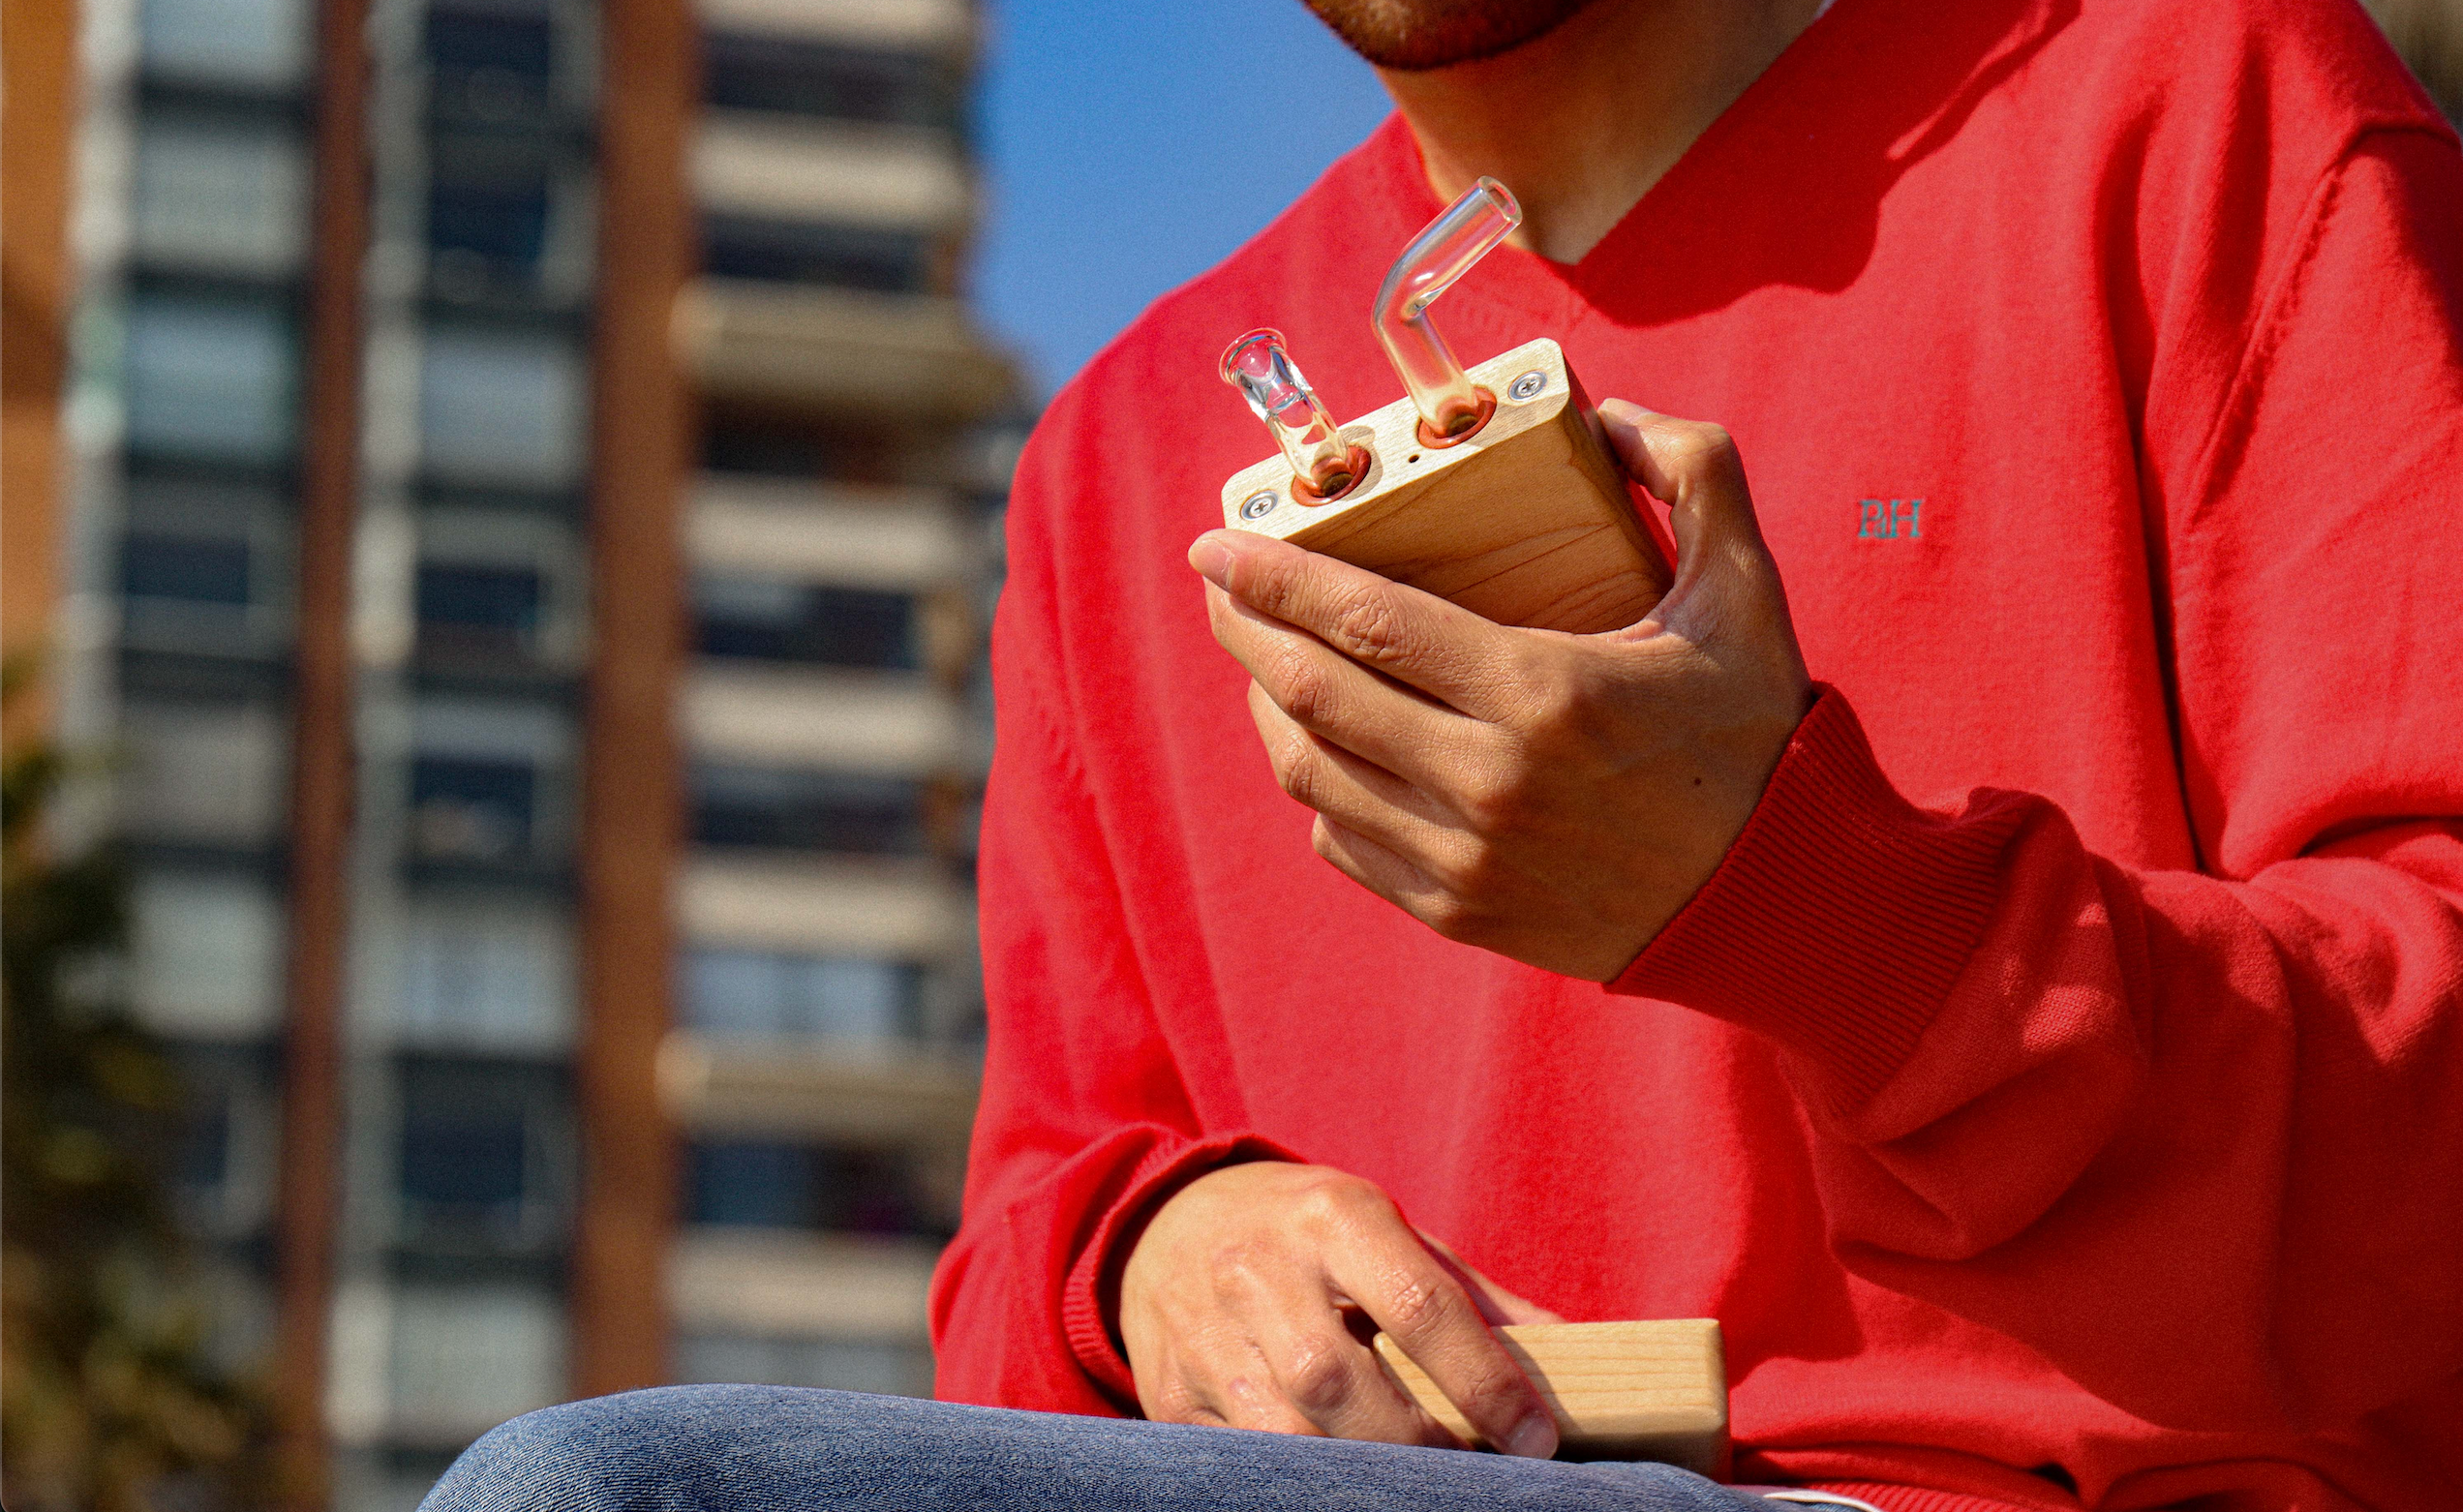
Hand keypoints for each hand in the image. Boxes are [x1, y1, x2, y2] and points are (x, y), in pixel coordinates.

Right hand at [1116, 1161, 1563, 1452]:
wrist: (1164, 1223)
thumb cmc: (1304, 1232)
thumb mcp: (1387, 1231)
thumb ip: (1473, 1295)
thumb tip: (1573, 1349)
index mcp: (1331, 1217)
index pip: (1420, 1305)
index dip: (1485, 1381)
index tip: (1535, 1436)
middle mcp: (1259, 1270)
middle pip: (1342, 1383)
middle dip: (1419, 1445)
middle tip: (1475, 1472)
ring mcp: (1205, 1334)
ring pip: (1286, 1434)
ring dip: (1360, 1473)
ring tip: (1417, 1484)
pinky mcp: (1172, 1391)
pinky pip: (1243, 1458)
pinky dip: (1300, 1478)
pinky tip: (1343, 1479)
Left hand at [1190, 400, 1811, 981]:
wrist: (1780, 901)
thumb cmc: (1757, 734)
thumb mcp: (1746, 590)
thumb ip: (1693, 471)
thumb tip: (1601, 413)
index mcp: (1545, 692)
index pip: (1367, 620)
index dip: (1275, 575)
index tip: (1217, 541)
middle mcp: (1490, 782)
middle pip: (1316, 693)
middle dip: (1245, 628)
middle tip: (1218, 583)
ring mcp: (1466, 857)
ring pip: (1313, 772)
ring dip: (1267, 703)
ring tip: (1259, 655)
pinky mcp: (1459, 912)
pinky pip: (1343, 841)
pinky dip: (1315, 783)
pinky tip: (1319, 740)